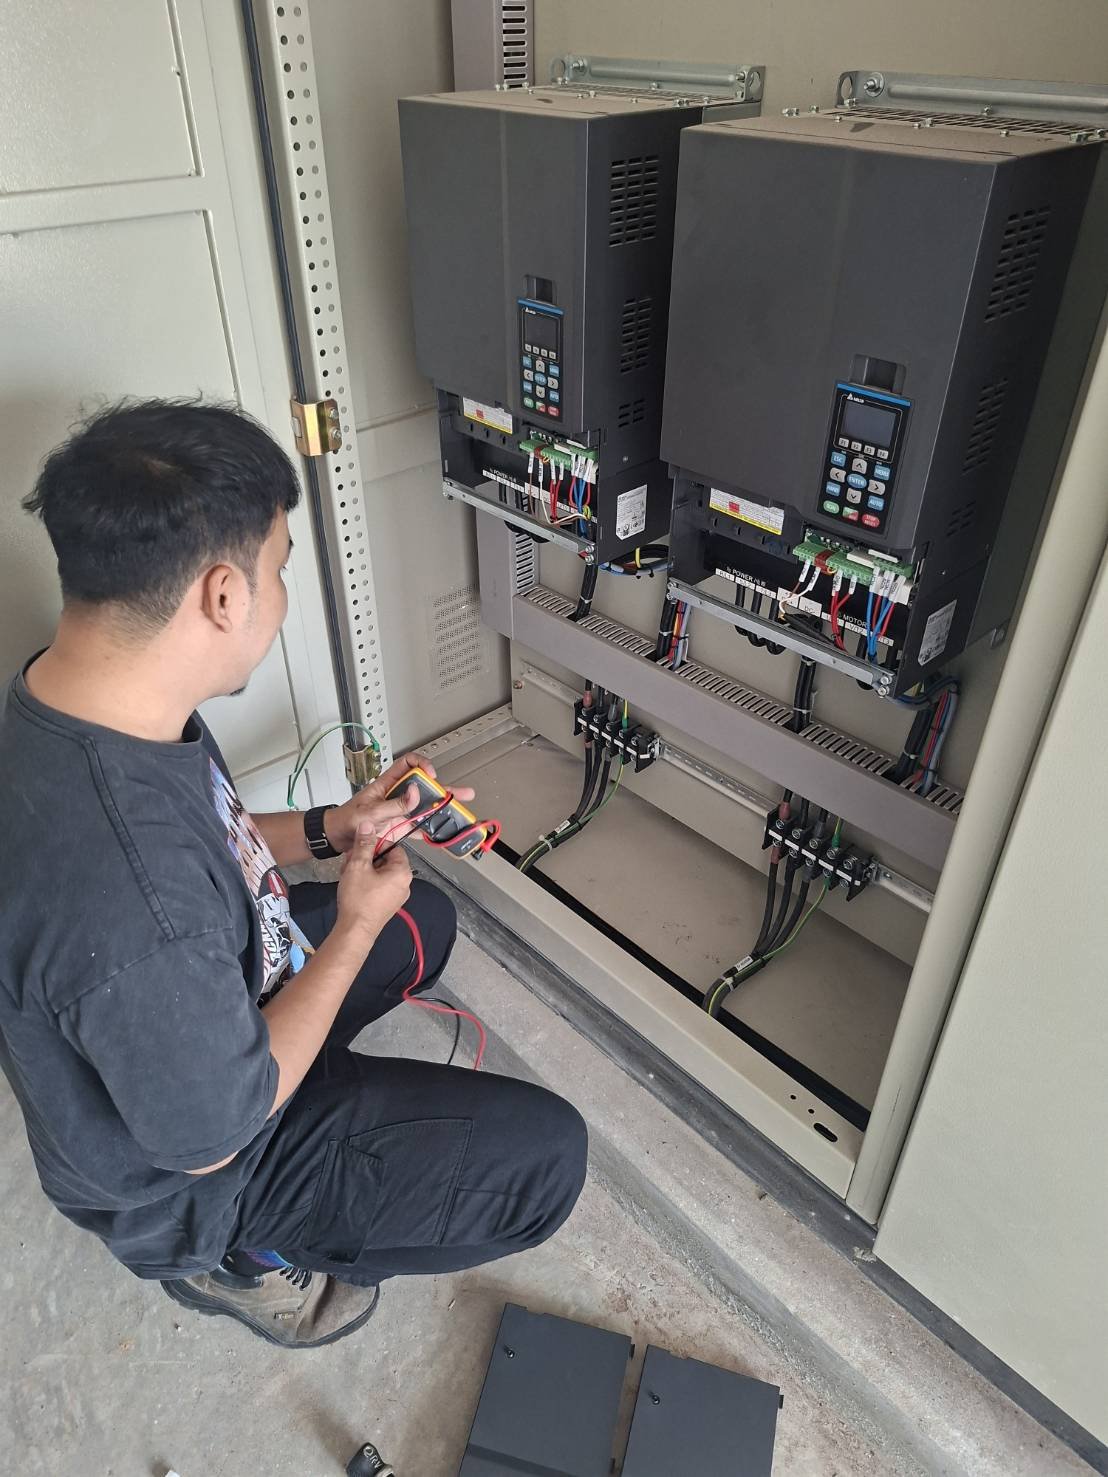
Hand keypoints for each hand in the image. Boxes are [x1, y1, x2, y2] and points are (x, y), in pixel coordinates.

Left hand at [324, 750, 475, 853]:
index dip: (422, 765)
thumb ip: (394, 805)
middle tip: (463, 793)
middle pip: (424, 787)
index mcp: (387, 784)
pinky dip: (431, 830)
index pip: (408, 764)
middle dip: (444, 789)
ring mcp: (399, 811)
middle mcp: (396, 795)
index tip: (431, 776)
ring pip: (425, 807)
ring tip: (461, 812)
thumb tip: (415, 795)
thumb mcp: (370, 812)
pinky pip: (419, 826)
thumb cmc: (346, 819)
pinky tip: (444, 833)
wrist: (336, 837)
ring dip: (442, 810)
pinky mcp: (399, 826)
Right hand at [335, 822, 411, 940]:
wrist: (355, 930)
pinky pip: (380, 886)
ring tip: (347, 872)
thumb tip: (368, 824)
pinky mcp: (388, 905)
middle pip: (386, 860)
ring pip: (381, 873)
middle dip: (366, 857)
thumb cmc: (358, 897)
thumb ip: (364, 844)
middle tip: (349, 860)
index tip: (360, 847)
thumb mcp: (358, 866)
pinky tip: (352, 884)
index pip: (393, 847)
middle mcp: (405, 884)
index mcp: (402, 872)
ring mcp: (397, 896)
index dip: (375, 844)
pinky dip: (367, 881)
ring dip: (364, 869)